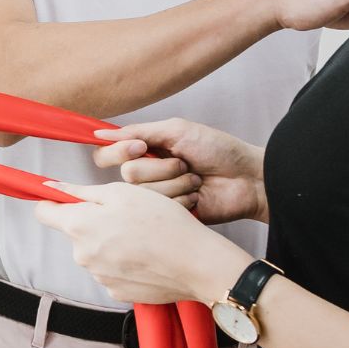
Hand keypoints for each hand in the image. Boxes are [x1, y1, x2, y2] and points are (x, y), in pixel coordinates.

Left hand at [31, 180, 251, 304]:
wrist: (195, 263)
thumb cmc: (161, 222)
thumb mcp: (122, 193)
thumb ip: (82, 192)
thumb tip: (50, 188)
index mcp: (79, 225)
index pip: (44, 213)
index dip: (53, 202)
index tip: (66, 198)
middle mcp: (81, 254)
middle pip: (75, 232)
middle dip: (93, 222)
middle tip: (126, 215)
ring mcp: (98, 276)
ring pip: (96, 251)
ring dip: (110, 242)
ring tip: (142, 236)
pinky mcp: (115, 292)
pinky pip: (112, 270)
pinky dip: (124, 262)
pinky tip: (146, 256)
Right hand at [92, 118, 266, 224]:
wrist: (248, 178)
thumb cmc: (218, 149)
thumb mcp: (176, 131)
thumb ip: (138, 131)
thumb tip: (100, 133)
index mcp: (144, 152)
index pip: (107, 156)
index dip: (119, 152)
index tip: (141, 147)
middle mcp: (147, 176)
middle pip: (127, 175)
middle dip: (160, 167)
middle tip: (184, 163)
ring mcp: (158, 198)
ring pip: (145, 194)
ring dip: (176, 182)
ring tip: (195, 180)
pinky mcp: (170, 216)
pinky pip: (161, 209)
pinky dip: (183, 199)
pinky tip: (198, 196)